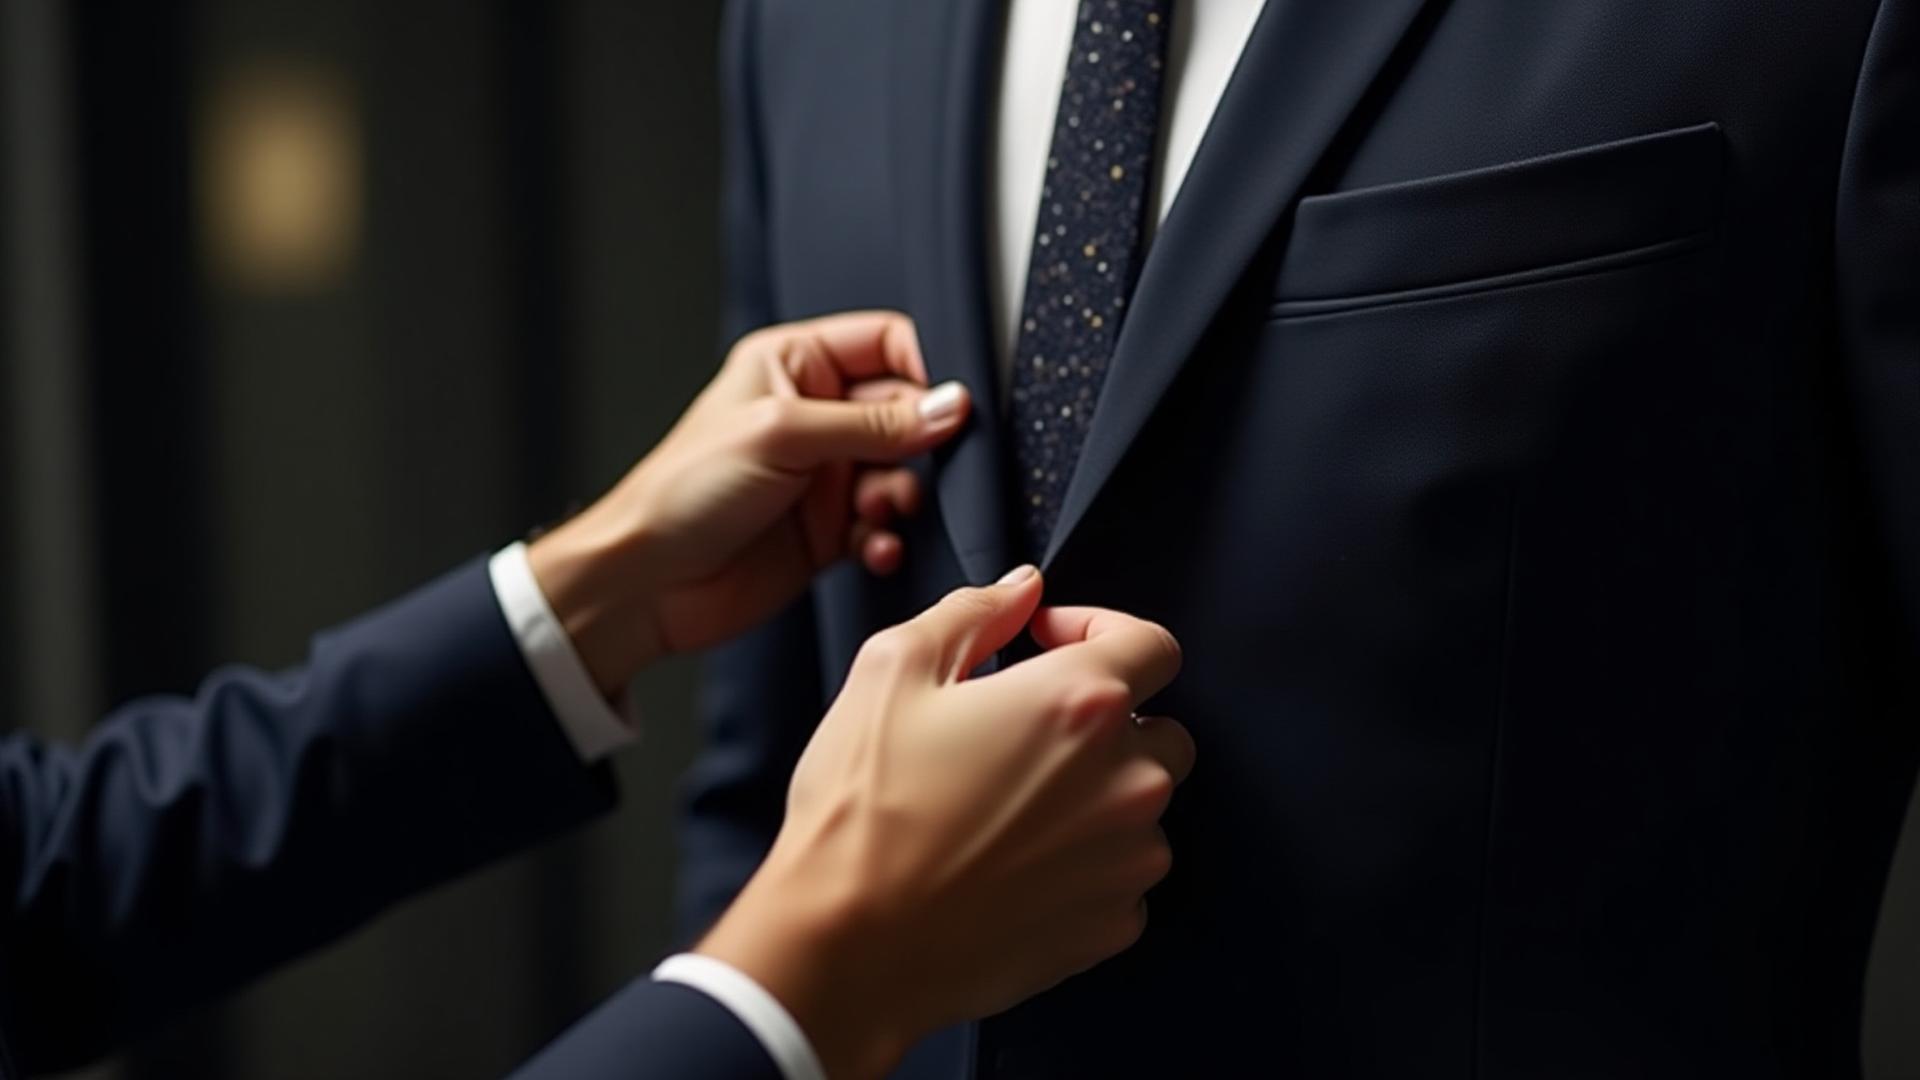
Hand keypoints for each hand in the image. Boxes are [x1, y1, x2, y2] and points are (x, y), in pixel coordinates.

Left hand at [526, 311, 970, 695]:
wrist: (649, 582)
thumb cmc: (685, 492)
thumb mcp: (784, 434)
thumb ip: (874, 421)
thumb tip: (950, 406)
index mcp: (795, 364)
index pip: (887, 341)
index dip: (923, 370)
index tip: (947, 409)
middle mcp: (815, 414)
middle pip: (906, 411)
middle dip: (918, 444)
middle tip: (910, 471)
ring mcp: (824, 474)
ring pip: (903, 473)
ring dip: (902, 496)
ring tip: (876, 512)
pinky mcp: (830, 529)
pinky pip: (885, 526)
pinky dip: (888, 537)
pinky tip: (873, 548)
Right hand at [694, 569, 1193, 1079]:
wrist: (848, 945)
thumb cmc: (864, 808)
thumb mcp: (894, 671)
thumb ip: (973, 613)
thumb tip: (1023, 589)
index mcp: (1081, 702)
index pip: (1154, 644)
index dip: (1101, 631)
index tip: (1049, 647)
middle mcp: (1127, 779)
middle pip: (1161, 729)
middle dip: (1107, 721)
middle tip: (1027, 735)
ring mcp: (1128, 859)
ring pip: (1145, 808)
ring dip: (1097, 796)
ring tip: (1012, 808)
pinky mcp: (1112, 925)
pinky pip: (1122, 877)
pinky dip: (1086, 864)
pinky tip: (1016, 864)